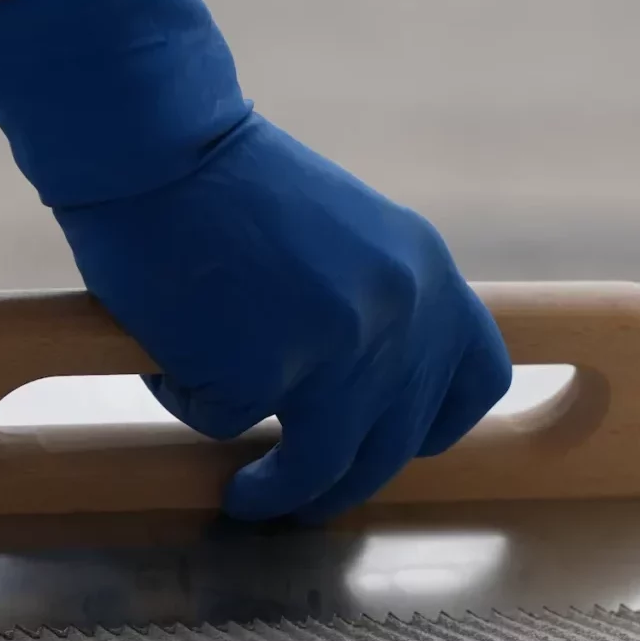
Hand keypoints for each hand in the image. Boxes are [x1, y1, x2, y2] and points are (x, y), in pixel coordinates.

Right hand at [55, 113, 509, 521]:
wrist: (161, 143)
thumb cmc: (232, 187)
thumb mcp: (351, 239)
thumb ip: (380, 308)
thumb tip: (375, 398)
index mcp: (431, 278)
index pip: (478, 380)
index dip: (437, 425)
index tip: (400, 447)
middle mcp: (403, 318)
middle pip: (393, 443)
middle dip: (345, 484)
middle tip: (304, 496)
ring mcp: (339, 349)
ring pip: (320, 462)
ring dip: (280, 491)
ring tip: (247, 497)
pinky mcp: (265, 371)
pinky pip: (228, 422)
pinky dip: (193, 403)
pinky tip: (169, 361)